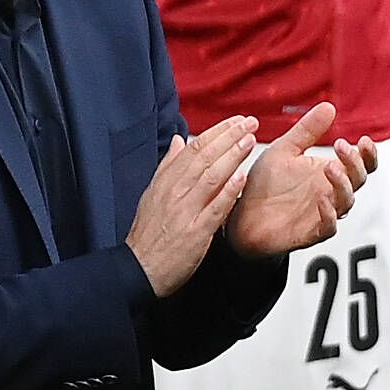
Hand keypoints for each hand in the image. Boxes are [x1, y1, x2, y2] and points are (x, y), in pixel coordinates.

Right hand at [124, 116, 257, 294]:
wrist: (140, 268)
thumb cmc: (148, 234)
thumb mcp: (153, 193)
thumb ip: (168, 166)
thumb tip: (178, 141)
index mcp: (166, 181)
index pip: (193, 148)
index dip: (217, 132)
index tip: (236, 121)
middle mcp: (175, 192)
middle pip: (204, 157)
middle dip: (229, 137)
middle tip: (250, 123)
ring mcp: (185, 211)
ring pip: (211, 177)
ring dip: (232, 157)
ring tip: (249, 141)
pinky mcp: (195, 233)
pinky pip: (215, 209)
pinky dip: (228, 192)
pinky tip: (242, 178)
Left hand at [226, 102, 374, 259]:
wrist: (241, 215)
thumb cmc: (266, 184)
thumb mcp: (285, 150)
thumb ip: (307, 131)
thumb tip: (329, 106)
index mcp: (330, 172)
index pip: (361, 163)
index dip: (367, 153)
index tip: (362, 139)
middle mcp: (331, 193)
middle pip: (359, 180)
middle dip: (354, 163)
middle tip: (340, 146)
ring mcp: (322, 213)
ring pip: (346, 202)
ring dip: (342, 184)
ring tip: (329, 167)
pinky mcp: (309, 233)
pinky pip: (328, 227)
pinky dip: (329, 215)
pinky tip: (322, 200)